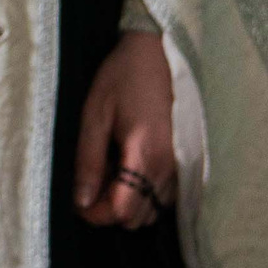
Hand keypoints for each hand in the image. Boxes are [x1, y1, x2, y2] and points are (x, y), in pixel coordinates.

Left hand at [74, 30, 176, 227]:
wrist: (159, 51)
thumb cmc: (124, 77)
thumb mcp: (95, 114)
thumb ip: (87, 160)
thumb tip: (81, 200)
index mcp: (145, 156)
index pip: (121, 212)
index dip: (95, 213)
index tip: (78, 200)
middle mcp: (171, 168)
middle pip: (138, 217)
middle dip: (109, 206)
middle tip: (94, 174)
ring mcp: (183, 166)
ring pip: (153, 208)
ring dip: (129, 199)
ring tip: (112, 164)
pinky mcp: (189, 161)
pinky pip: (166, 194)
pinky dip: (146, 189)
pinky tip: (131, 161)